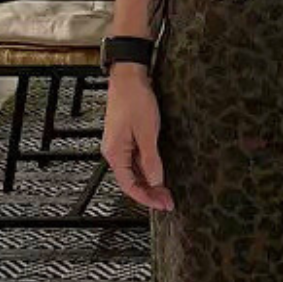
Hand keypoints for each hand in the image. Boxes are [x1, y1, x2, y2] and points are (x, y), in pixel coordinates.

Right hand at [102, 68, 172, 211]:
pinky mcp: (126, 138)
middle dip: (150, 193)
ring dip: (149, 183)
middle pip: (131, 181)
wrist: (129, 76)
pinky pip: (136, 161)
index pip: (129, 185)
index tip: (163, 205)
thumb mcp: (147, 132)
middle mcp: (114, 152)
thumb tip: (155, 181)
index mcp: (114, 153)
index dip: (147, 198)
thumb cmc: (135, 99)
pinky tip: (159, 173)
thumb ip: (151, 159)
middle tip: (168, 201)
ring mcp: (120, 145)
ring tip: (166, 191)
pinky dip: (147, 170)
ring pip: (134, 172)